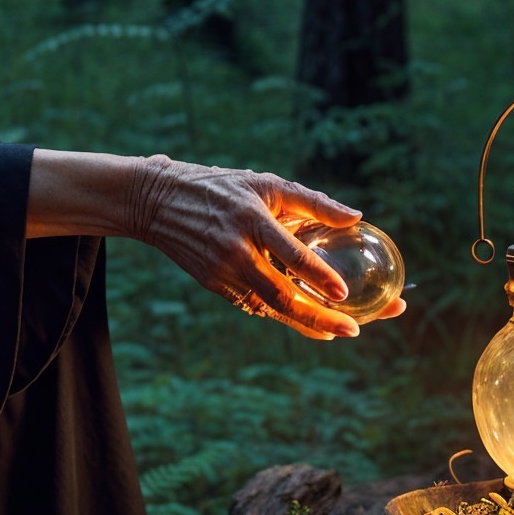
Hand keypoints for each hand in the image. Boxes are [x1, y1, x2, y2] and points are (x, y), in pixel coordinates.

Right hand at [124, 155, 404, 340]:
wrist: (157, 202)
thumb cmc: (220, 187)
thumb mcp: (264, 183)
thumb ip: (312, 202)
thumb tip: (356, 217)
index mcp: (251, 219)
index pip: (290, 253)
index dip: (317, 274)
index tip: (344, 293)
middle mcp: (236, 250)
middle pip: (282, 295)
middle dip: (321, 316)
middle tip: (355, 328)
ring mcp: (222, 272)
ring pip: (269, 308)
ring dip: (305, 323)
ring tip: (337, 331)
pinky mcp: (214, 285)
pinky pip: (253, 304)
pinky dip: (280, 313)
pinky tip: (306, 320)